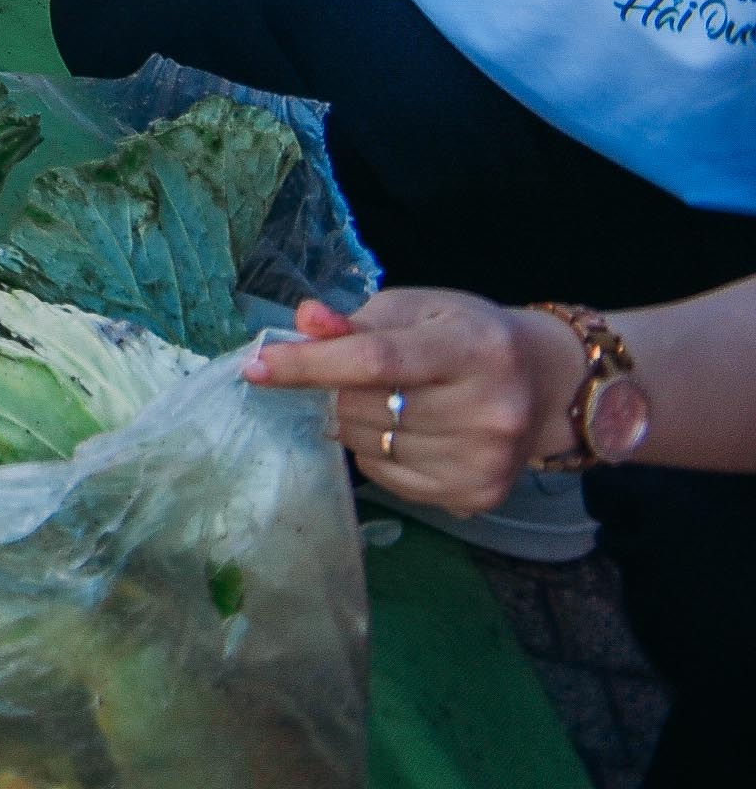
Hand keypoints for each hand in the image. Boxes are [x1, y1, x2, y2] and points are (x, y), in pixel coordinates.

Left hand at [244, 292, 556, 514]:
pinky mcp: (479, 495)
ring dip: (354, 423)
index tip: (255, 366)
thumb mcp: (418, 309)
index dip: (309, 365)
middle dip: (333, 391)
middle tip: (343, 376)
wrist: (548, 385)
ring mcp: (486, 459)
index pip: (375, 361)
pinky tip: (405, 431)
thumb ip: (356, 320)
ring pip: (370, 447)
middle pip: (366, 408)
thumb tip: (303, 323)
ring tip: (389, 401)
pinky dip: (376, 454)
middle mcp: (488, 409)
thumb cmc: (468, 334)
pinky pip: (388, 479)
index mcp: (472, 348)